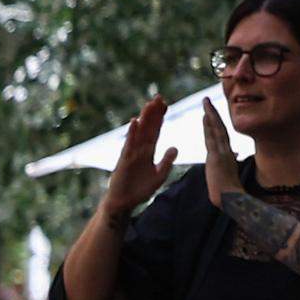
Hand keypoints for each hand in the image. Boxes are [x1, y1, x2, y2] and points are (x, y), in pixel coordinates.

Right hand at [101, 92, 170, 219]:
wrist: (124, 202)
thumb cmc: (140, 190)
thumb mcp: (159, 175)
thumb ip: (167, 161)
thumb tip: (175, 147)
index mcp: (149, 152)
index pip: (156, 131)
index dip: (160, 118)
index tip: (165, 104)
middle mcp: (140, 149)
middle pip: (148, 127)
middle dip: (153, 113)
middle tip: (158, 97)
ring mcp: (132, 153)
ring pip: (140, 132)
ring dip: (144, 118)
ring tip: (149, 104)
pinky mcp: (125, 160)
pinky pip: (129, 144)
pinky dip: (132, 133)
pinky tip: (135, 121)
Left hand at [202, 97, 245, 206]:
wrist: (229, 198)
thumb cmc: (227, 190)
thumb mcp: (226, 171)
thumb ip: (229, 160)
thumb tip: (234, 154)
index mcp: (224, 154)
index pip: (219, 135)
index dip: (214, 123)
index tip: (209, 112)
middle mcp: (224, 150)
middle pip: (218, 128)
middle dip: (212, 113)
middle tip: (206, 100)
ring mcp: (221, 152)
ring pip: (216, 129)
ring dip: (210, 115)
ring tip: (205, 103)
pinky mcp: (218, 156)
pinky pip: (213, 137)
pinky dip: (210, 126)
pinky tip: (206, 117)